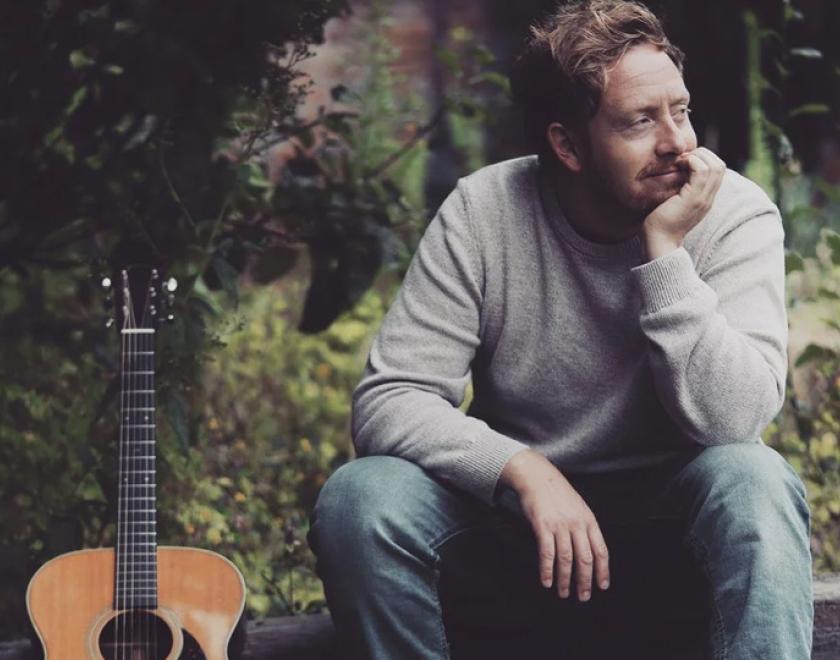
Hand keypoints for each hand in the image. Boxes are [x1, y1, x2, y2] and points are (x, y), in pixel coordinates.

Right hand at [498, 449, 609, 600]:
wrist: (537, 476)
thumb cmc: (557, 493)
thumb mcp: (579, 507)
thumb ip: (585, 527)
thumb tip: (590, 552)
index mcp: (589, 520)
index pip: (601, 550)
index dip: (603, 571)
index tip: (602, 586)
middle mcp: (577, 524)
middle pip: (585, 559)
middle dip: (585, 581)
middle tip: (583, 596)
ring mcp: (560, 525)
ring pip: (566, 559)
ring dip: (565, 580)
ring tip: (563, 593)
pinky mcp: (542, 525)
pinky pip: (547, 553)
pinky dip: (547, 570)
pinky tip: (547, 581)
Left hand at [641, 147, 725, 259]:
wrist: (658, 242)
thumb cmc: (659, 223)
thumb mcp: (672, 201)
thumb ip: (678, 189)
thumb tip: (673, 171)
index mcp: (705, 198)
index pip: (717, 170)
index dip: (703, 159)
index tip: (683, 161)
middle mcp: (708, 198)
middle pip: (720, 165)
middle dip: (702, 154)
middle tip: (682, 158)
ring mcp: (703, 198)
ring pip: (715, 165)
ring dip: (697, 156)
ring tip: (680, 161)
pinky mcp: (694, 198)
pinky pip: (702, 171)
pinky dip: (691, 161)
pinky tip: (677, 165)